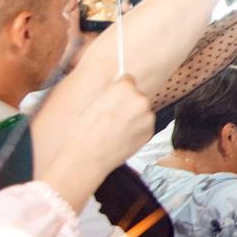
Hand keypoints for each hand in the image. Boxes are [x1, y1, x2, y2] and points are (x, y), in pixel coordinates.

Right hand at [32, 74, 153, 210]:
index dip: (120, 90)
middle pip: (137, 96)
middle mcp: (140, 99)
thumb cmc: (86, 130)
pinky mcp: (150, 131)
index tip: (115, 98)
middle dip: (129, 104)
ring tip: (115, 129)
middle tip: (113, 117)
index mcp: (125, 87)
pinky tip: (121, 137)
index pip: (128, 80)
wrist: (89, 156)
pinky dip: (136, 130)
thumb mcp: (96, 102)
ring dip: (134, 117)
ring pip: (142, 112)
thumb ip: (113, 94)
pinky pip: (144, 125)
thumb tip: (123, 92)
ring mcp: (147, 116)